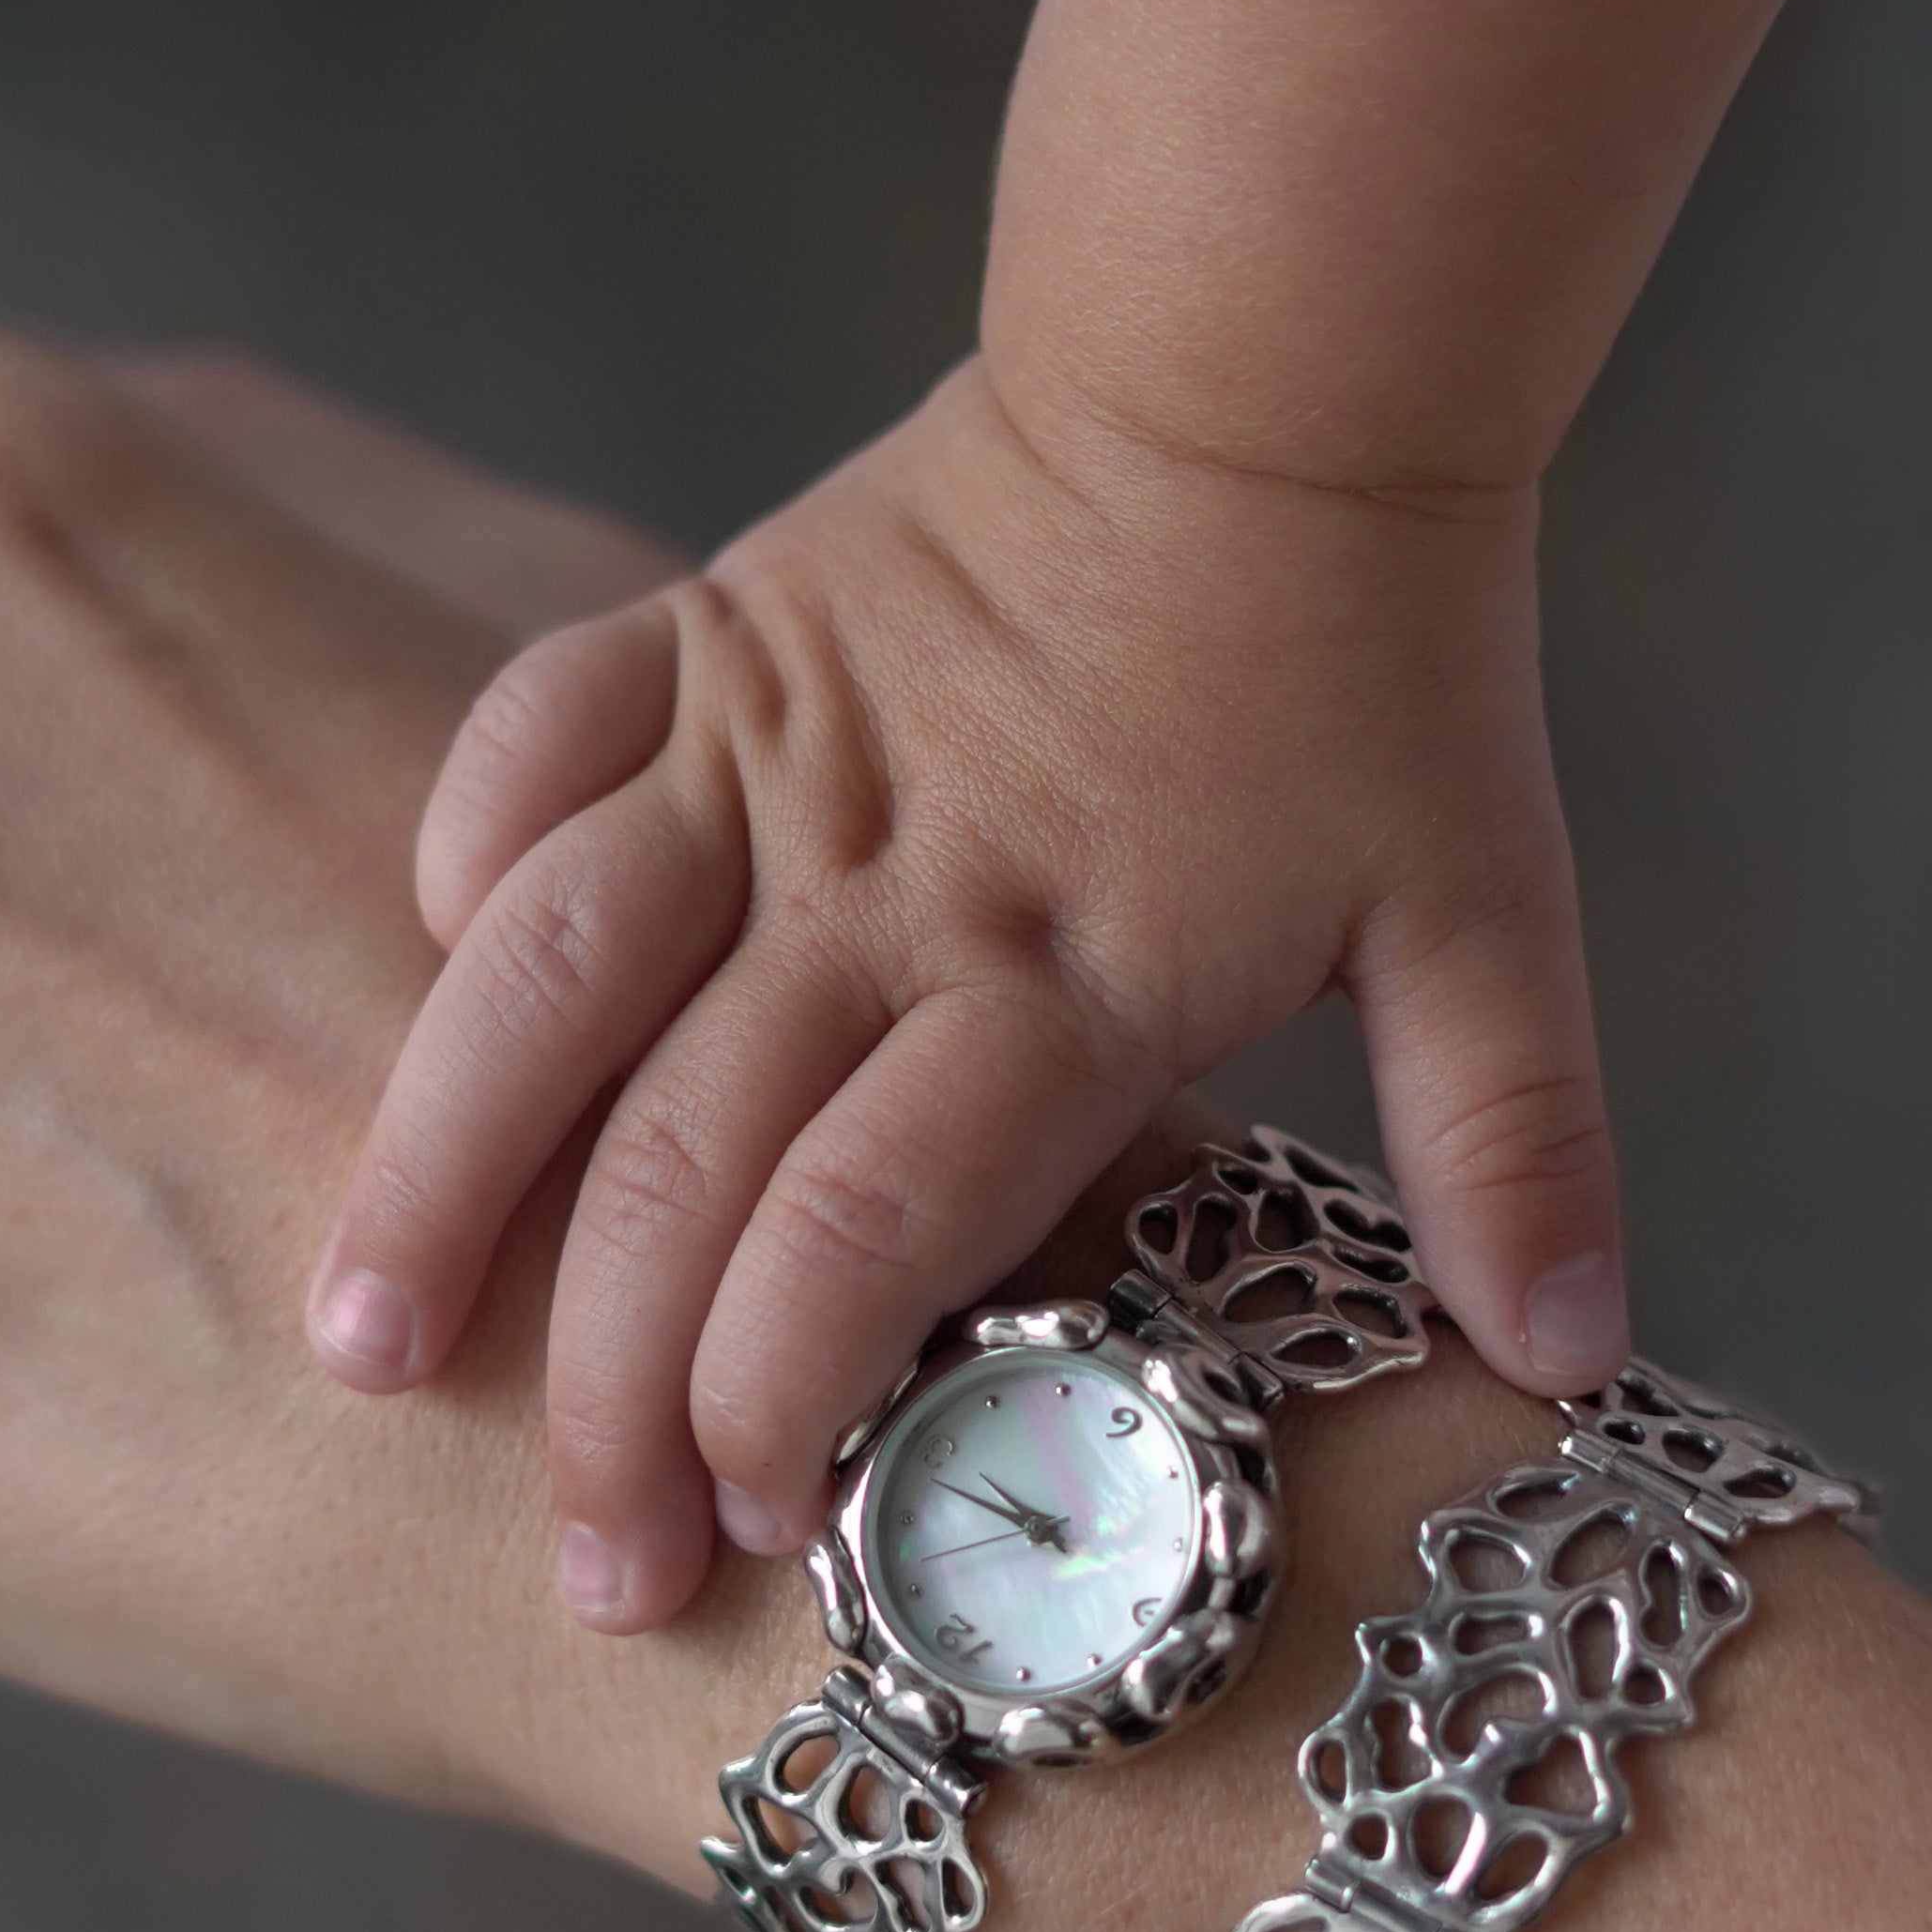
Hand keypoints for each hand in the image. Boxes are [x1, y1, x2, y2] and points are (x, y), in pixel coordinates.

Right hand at [310, 359, 1625, 1629]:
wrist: (1263, 368)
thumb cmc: (1378, 654)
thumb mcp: (1486, 900)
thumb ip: (1515, 1135)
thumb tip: (1572, 1362)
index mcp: (1064, 964)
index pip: (871, 1221)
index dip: (790, 1392)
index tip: (757, 1537)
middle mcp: (887, 875)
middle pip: (691, 1156)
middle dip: (610, 1385)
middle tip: (582, 1563)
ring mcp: (774, 747)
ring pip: (554, 970)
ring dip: (449, 1160)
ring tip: (358, 1332)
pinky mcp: (708, 629)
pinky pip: (536, 728)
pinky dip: (468, 844)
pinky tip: (424, 968)